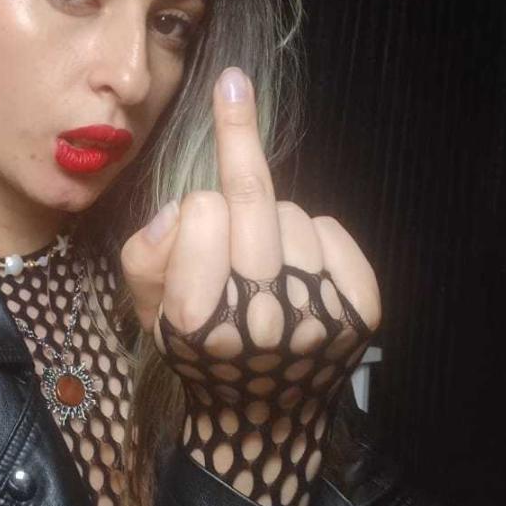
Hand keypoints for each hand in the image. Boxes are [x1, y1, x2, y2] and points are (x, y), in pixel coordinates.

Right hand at [121, 65, 380, 505]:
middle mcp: (264, 322)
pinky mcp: (360, 313)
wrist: (262, 418)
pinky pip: (334, 229)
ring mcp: (319, 318)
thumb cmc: (198, 352)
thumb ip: (145, 257)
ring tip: (261, 256)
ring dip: (274, 217)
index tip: (193, 197)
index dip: (193, 205)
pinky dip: (316, 234)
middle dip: (238, 148)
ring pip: (294, 212)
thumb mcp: (147, 312)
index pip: (202, 210)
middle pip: (253, 199)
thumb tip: (180, 212)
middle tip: (234, 86)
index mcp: (202, 321)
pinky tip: (299, 262)